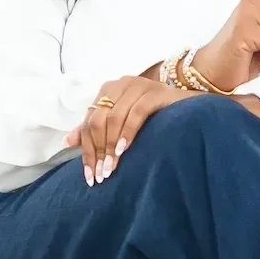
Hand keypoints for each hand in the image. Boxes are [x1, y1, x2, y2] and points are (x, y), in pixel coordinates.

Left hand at [62, 76, 200, 184]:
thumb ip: (96, 129)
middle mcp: (121, 84)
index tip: (90, 175)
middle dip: (98, 150)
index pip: (90, 122)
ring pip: (114, 118)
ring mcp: (139, 86)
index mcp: (109, 90)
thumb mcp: (122, 122)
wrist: (191, 106)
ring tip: (112, 169)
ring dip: (111, 147)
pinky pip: (135, 113)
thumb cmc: (156, 116)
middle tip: (102, 174)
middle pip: (98, 120)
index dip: (87, 149)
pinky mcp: (155, 92)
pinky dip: (127, 133)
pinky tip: (124, 150)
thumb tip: (68, 142)